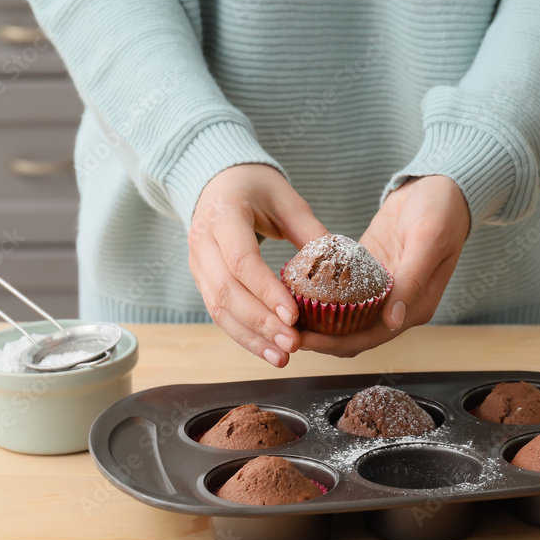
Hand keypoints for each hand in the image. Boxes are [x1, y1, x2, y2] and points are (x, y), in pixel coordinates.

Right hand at [188, 164, 326, 366]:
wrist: (215, 181)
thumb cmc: (255, 187)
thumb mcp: (286, 199)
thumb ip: (311, 232)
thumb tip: (342, 267)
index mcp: (223, 215)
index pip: (242, 261)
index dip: (267, 291)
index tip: (295, 316)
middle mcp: (202, 241)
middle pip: (226, 292)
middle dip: (261, 323)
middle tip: (293, 345)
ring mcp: (197, 263)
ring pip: (218, 309)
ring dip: (251, 337)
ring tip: (282, 358)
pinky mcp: (201, 280)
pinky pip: (219, 313)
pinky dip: (243, 334)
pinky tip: (268, 350)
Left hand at [300, 175, 469, 357]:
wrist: (443, 185)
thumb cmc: (442, 210)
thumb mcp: (428, 241)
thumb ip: (412, 281)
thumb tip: (392, 321)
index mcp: (416, 306)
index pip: (371, 337)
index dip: (336, 343)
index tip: (304, 341)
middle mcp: (398, 305)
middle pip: (353, 334)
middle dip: (320, 338)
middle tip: (285, 332)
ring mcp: (383, 290)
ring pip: (344, 318)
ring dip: (317, 321)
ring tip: (284, 314)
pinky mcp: (369, 273)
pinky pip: (341, 292)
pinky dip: (320, 296)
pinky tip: (296, 291)